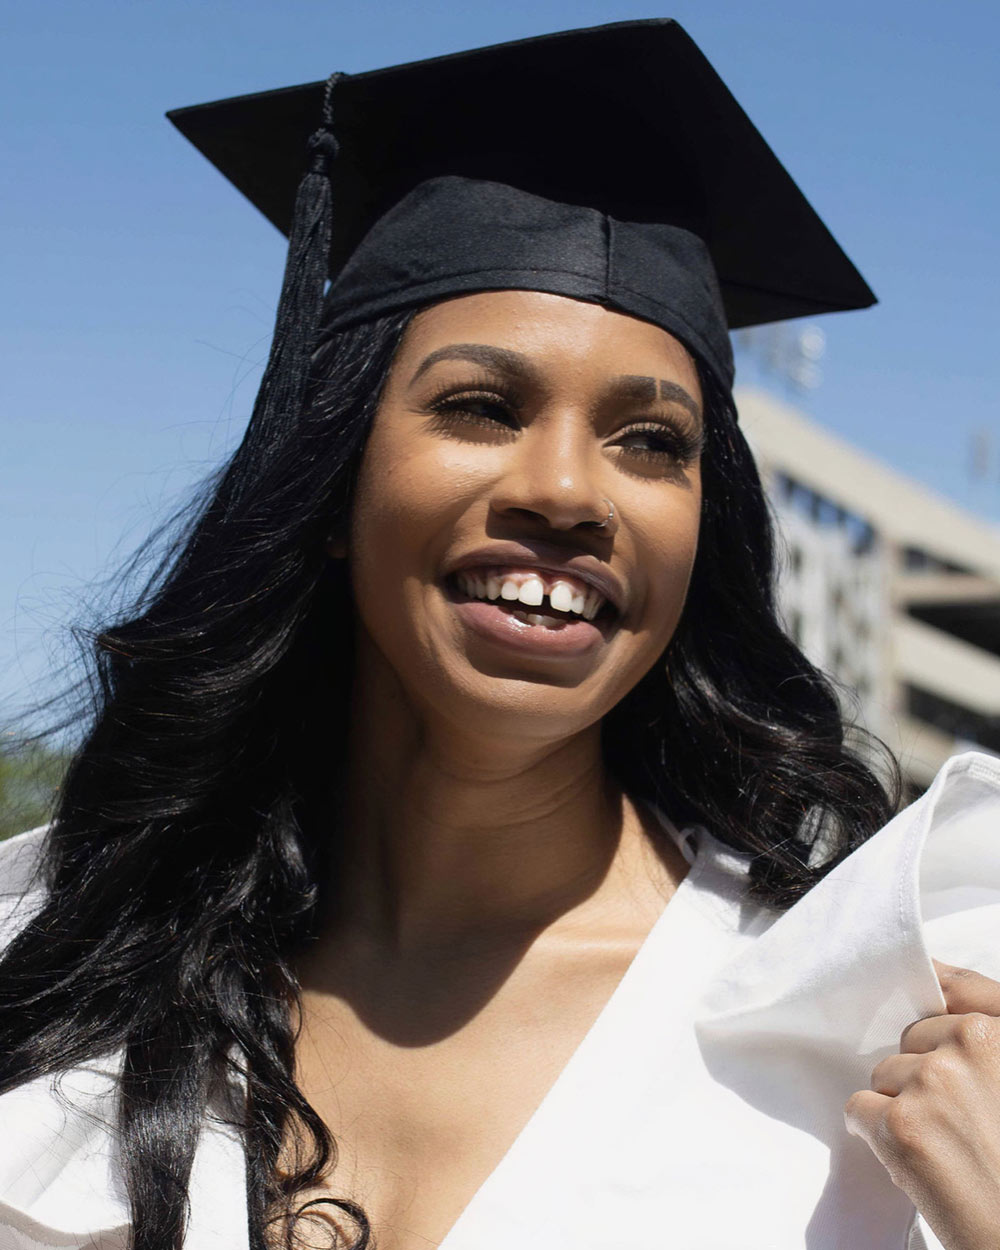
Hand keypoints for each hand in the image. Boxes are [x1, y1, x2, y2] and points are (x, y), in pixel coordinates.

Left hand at [844, 961, 999, 1249]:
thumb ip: (983, 1041)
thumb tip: (933, 980)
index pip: (957, 987)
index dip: (935, 993)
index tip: (921, 994)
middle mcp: (974, 1044)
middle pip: (914, 1037)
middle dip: (922, 1072)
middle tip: (954, 1121)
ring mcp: (935, 1081)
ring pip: (886, 1074)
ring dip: (901, 1106)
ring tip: (943, 1147)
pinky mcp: (901, 1123)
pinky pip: (859, 1109)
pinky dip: (874, 1134)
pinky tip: (912, 1160)